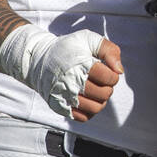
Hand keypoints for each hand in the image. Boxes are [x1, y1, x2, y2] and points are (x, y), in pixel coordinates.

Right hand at [0, 24, 122, 119]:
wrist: (38, 60)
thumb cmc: (66, 49)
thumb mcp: (88, 39)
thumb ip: (108, 50)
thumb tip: (119, 70)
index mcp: (81, 64)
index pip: (109, 78)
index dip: (113, 76)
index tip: (107, 71)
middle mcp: (72, 82)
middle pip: (103, 94)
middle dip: (108, 88)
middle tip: (102, 81)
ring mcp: (65, 96)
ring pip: (95, 108)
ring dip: (100, 100)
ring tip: (95, 90)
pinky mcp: (60, 106)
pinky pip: (83, 117)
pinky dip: (89, 110)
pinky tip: (87, 99)